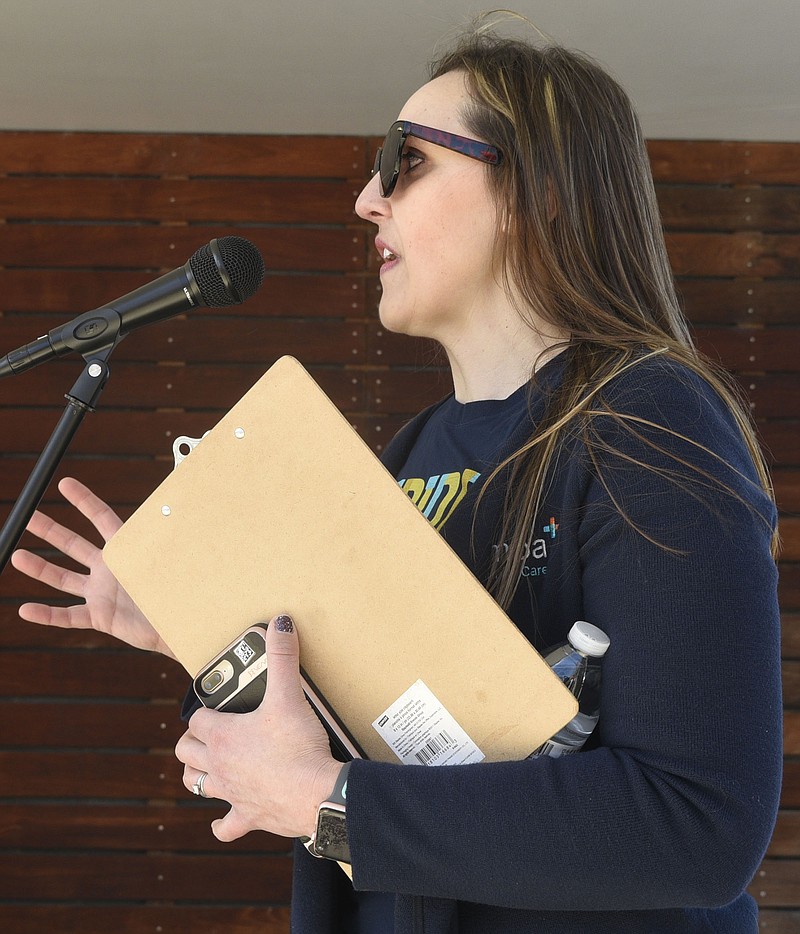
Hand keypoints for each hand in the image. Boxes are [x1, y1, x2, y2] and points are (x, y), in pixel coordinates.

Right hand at [10, 476, 174, 658]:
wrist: (181, 625)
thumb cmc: (179, 590)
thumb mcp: (169, 559)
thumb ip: (163, 537)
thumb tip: (175, 506)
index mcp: (127, 551)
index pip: (103, 519)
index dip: (84, 501)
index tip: (65, 483)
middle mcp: (110, 569)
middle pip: (74, 544)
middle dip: (51, 530)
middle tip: (29, 516)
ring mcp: (102, 593)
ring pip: (64, 578)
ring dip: (40, 568)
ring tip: (16, 556)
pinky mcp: (100, 616)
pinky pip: (68, 616)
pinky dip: (47, 614)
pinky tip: (25, 609)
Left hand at [175, 614, 342, 841]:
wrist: (316, 794)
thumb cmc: (298, 746)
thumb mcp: (289, 695)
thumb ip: (283, 656)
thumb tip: (280, 622)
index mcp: (223, 735)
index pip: (198, 719)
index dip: (204, 712)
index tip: (214, 708)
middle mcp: (220, 765)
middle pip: (187, 753)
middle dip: (191, 742)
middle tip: (205, 734)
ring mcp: (231, 793)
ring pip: (197, 785)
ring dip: (197, 776)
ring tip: (205, 767)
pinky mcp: (249, 817)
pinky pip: (226, 826)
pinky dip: (222, 824)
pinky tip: (222, 821)